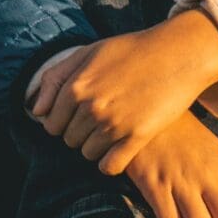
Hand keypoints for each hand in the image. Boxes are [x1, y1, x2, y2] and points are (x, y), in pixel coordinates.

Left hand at [31, 10, 217, 175]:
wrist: (180, 53)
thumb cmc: (133, 51)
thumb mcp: (90, 52)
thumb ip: (56, 78)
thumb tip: (37, 111)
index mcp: (76, 86)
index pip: (52, 125)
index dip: (65, 121)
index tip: (81, 114)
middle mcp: (91, 107)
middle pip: (69, 141)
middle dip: (81, 133)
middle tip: (102, 118)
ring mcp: (114, 124)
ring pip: (87, 155)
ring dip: (97, 146)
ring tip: (114, 128)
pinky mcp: (137, 136)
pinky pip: (109, 167)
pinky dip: (111, 163)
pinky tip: (120, 148)